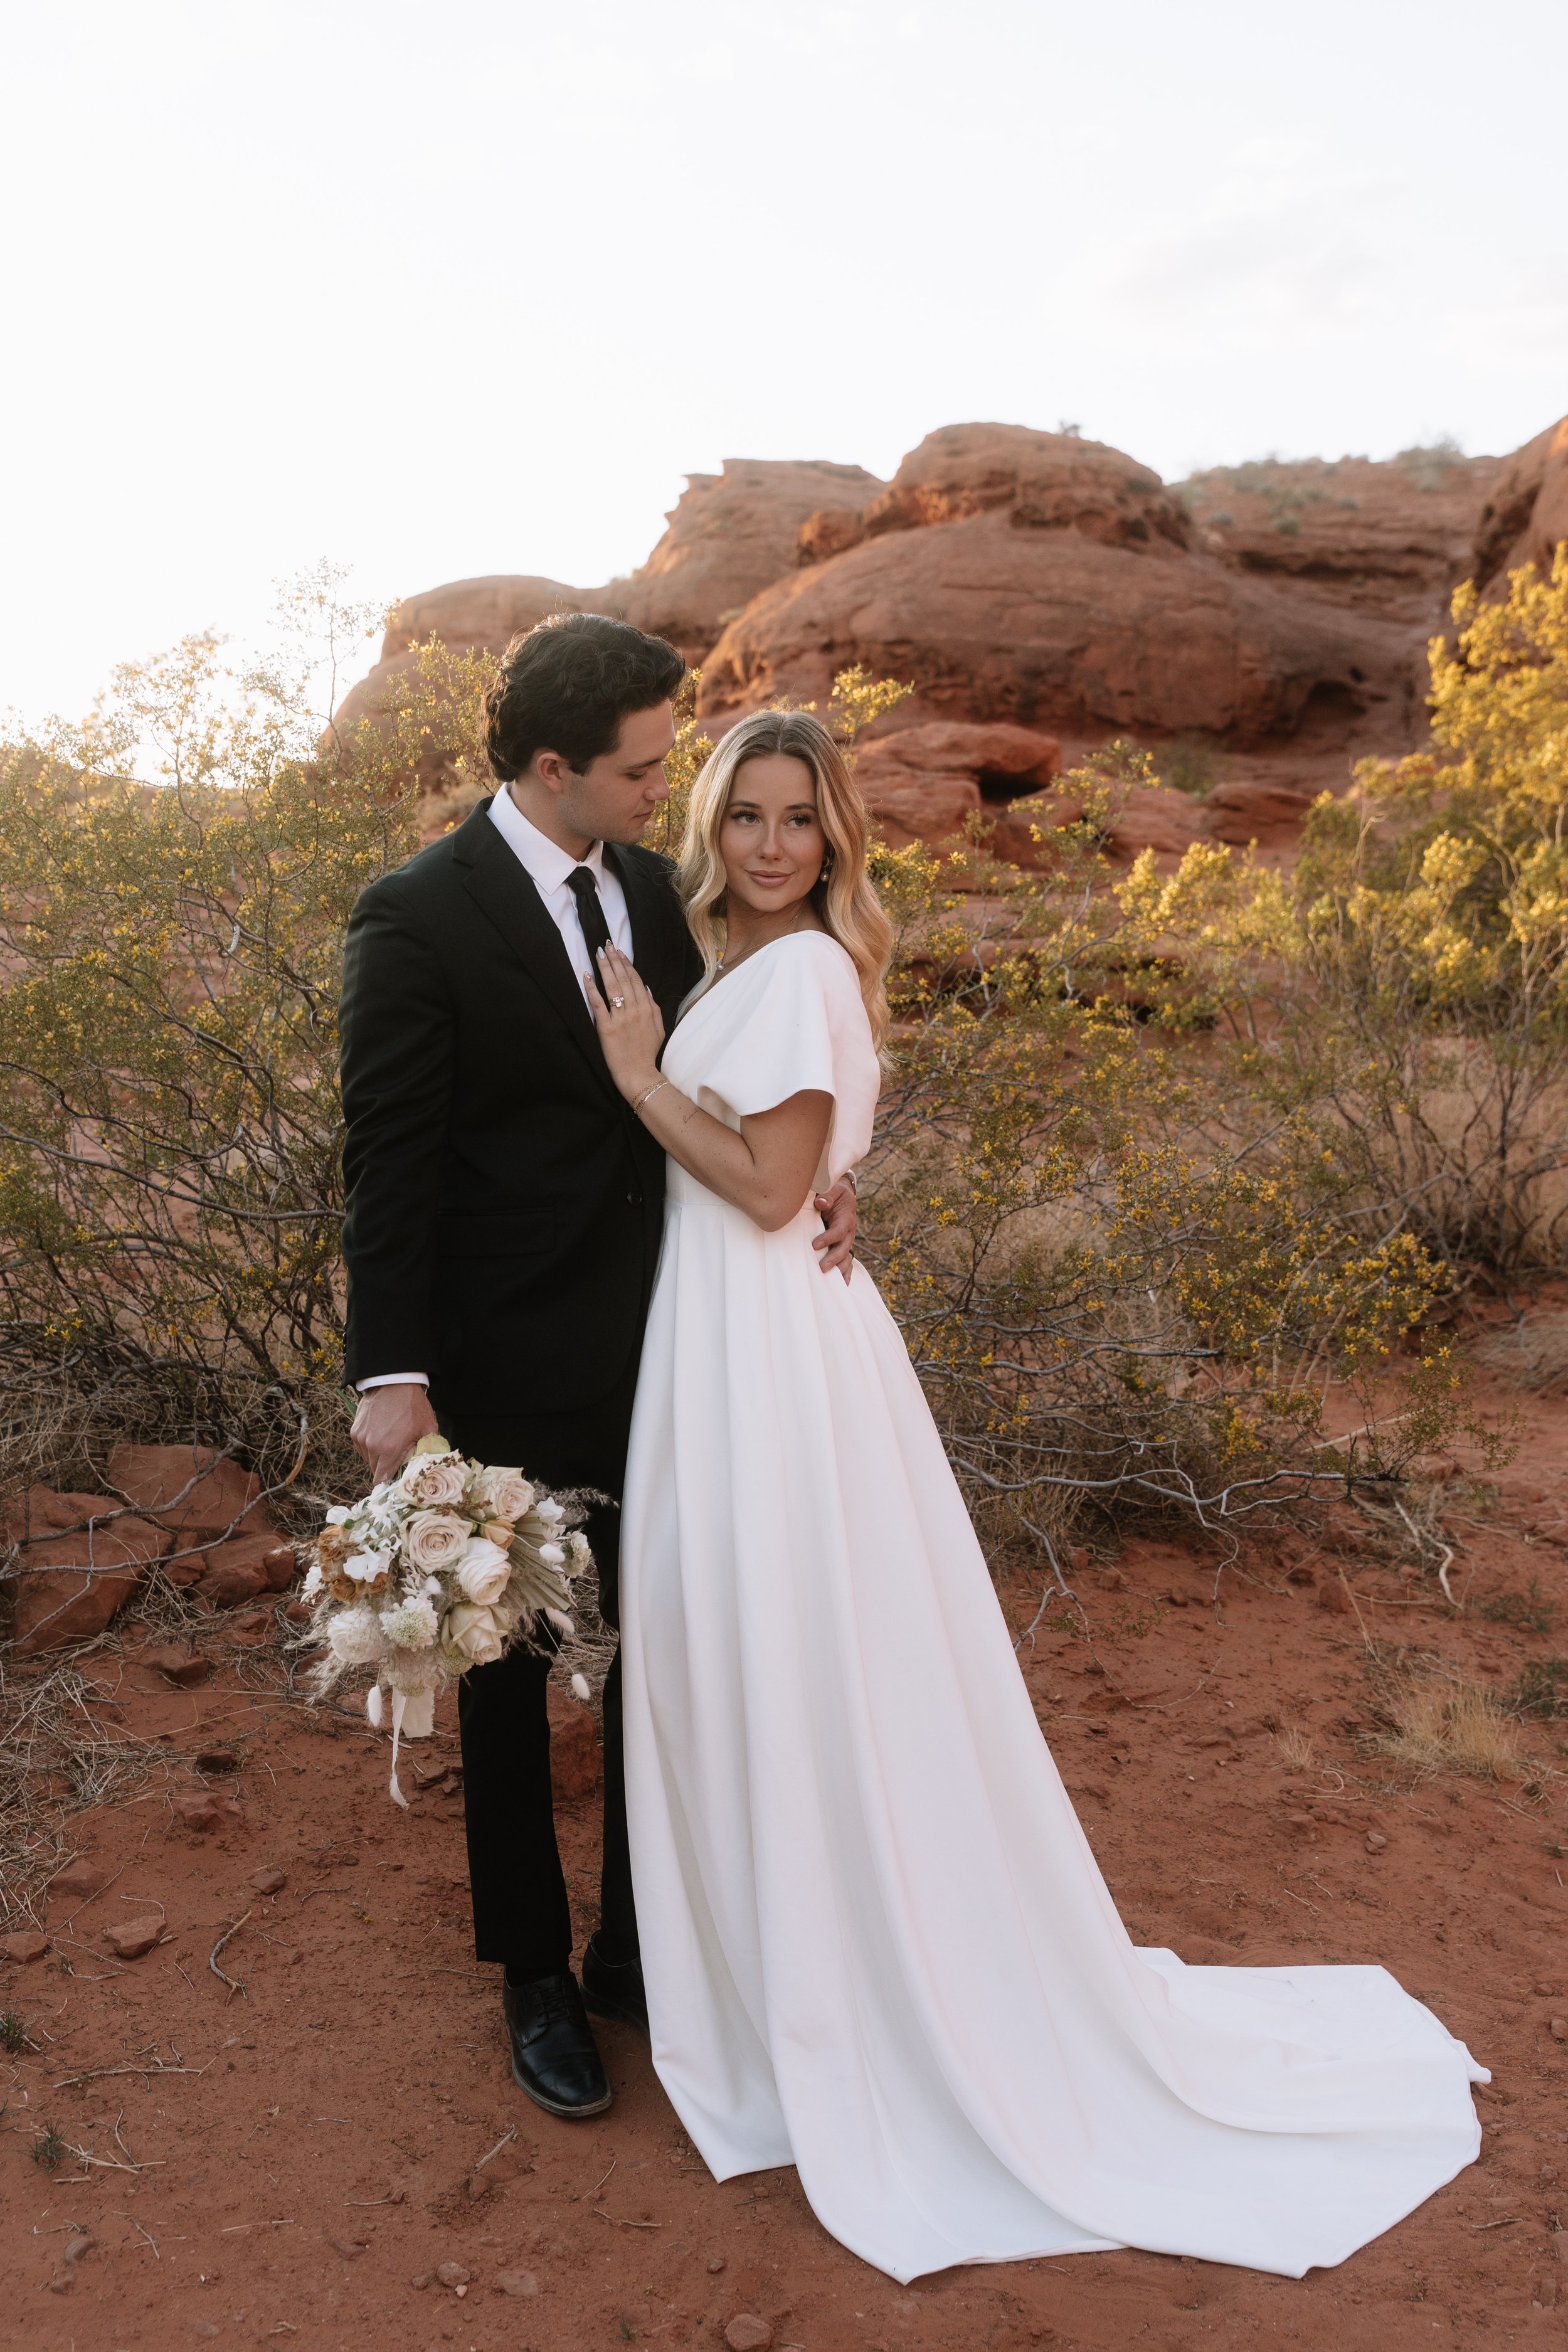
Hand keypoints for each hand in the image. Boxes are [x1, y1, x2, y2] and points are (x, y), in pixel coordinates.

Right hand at [351, 1383, 438, 1484]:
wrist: (394, 1381)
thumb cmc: (413, 1406)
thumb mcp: (427, 1429)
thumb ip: (425, 1452)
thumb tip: (423, 1468)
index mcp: (390, 1450)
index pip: (381, 1480)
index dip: (389, 1482)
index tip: (396, 1478)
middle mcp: (371, 1447)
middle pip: (375, 1470)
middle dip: (386, 1467)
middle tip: (398, 1456)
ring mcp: (360, 1438)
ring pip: (368, 1458)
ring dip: (378, 1456)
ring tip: (390, 1441)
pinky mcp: (354, 1430)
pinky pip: (362, 1447)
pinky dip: (370, 1445)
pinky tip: (381, 1434)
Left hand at [586, 942, 665, 1101]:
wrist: (638, 1073)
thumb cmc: (647, 1052)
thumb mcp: (659, 1028)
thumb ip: (653, 1007)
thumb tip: (646, 988)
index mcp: (647, 1009)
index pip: (636, 980)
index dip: (627, 964)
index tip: (619, 952)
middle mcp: (634, 1010)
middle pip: (623, 979)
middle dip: (614, 960)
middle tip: (606, 945)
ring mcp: (620, 1018)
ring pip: (612, 987)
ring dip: (604, 968)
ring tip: (598, 954)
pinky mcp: (606, 1027)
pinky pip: (598, 1004)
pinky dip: (592, 988)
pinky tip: (587, 976)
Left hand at [812, 1179, 856, 1283]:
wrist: (843, 1196)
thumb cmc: (836, 1192)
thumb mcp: (833, 1189)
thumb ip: (827, 1195)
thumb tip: (820, 1202)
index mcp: (846, 1219)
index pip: (838, 1231)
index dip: (828, 1238)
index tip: (815, 1245)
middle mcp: (848, 1232)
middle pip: (844, 1248)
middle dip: (833, 1259)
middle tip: (822, 1268)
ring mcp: (847, 1241)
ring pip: (846, 1258)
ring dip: (840, 1270)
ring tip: (832, 1282)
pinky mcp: (843, 1246)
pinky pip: (846, 1262)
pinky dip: (845, 1273)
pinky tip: (841, 1285)